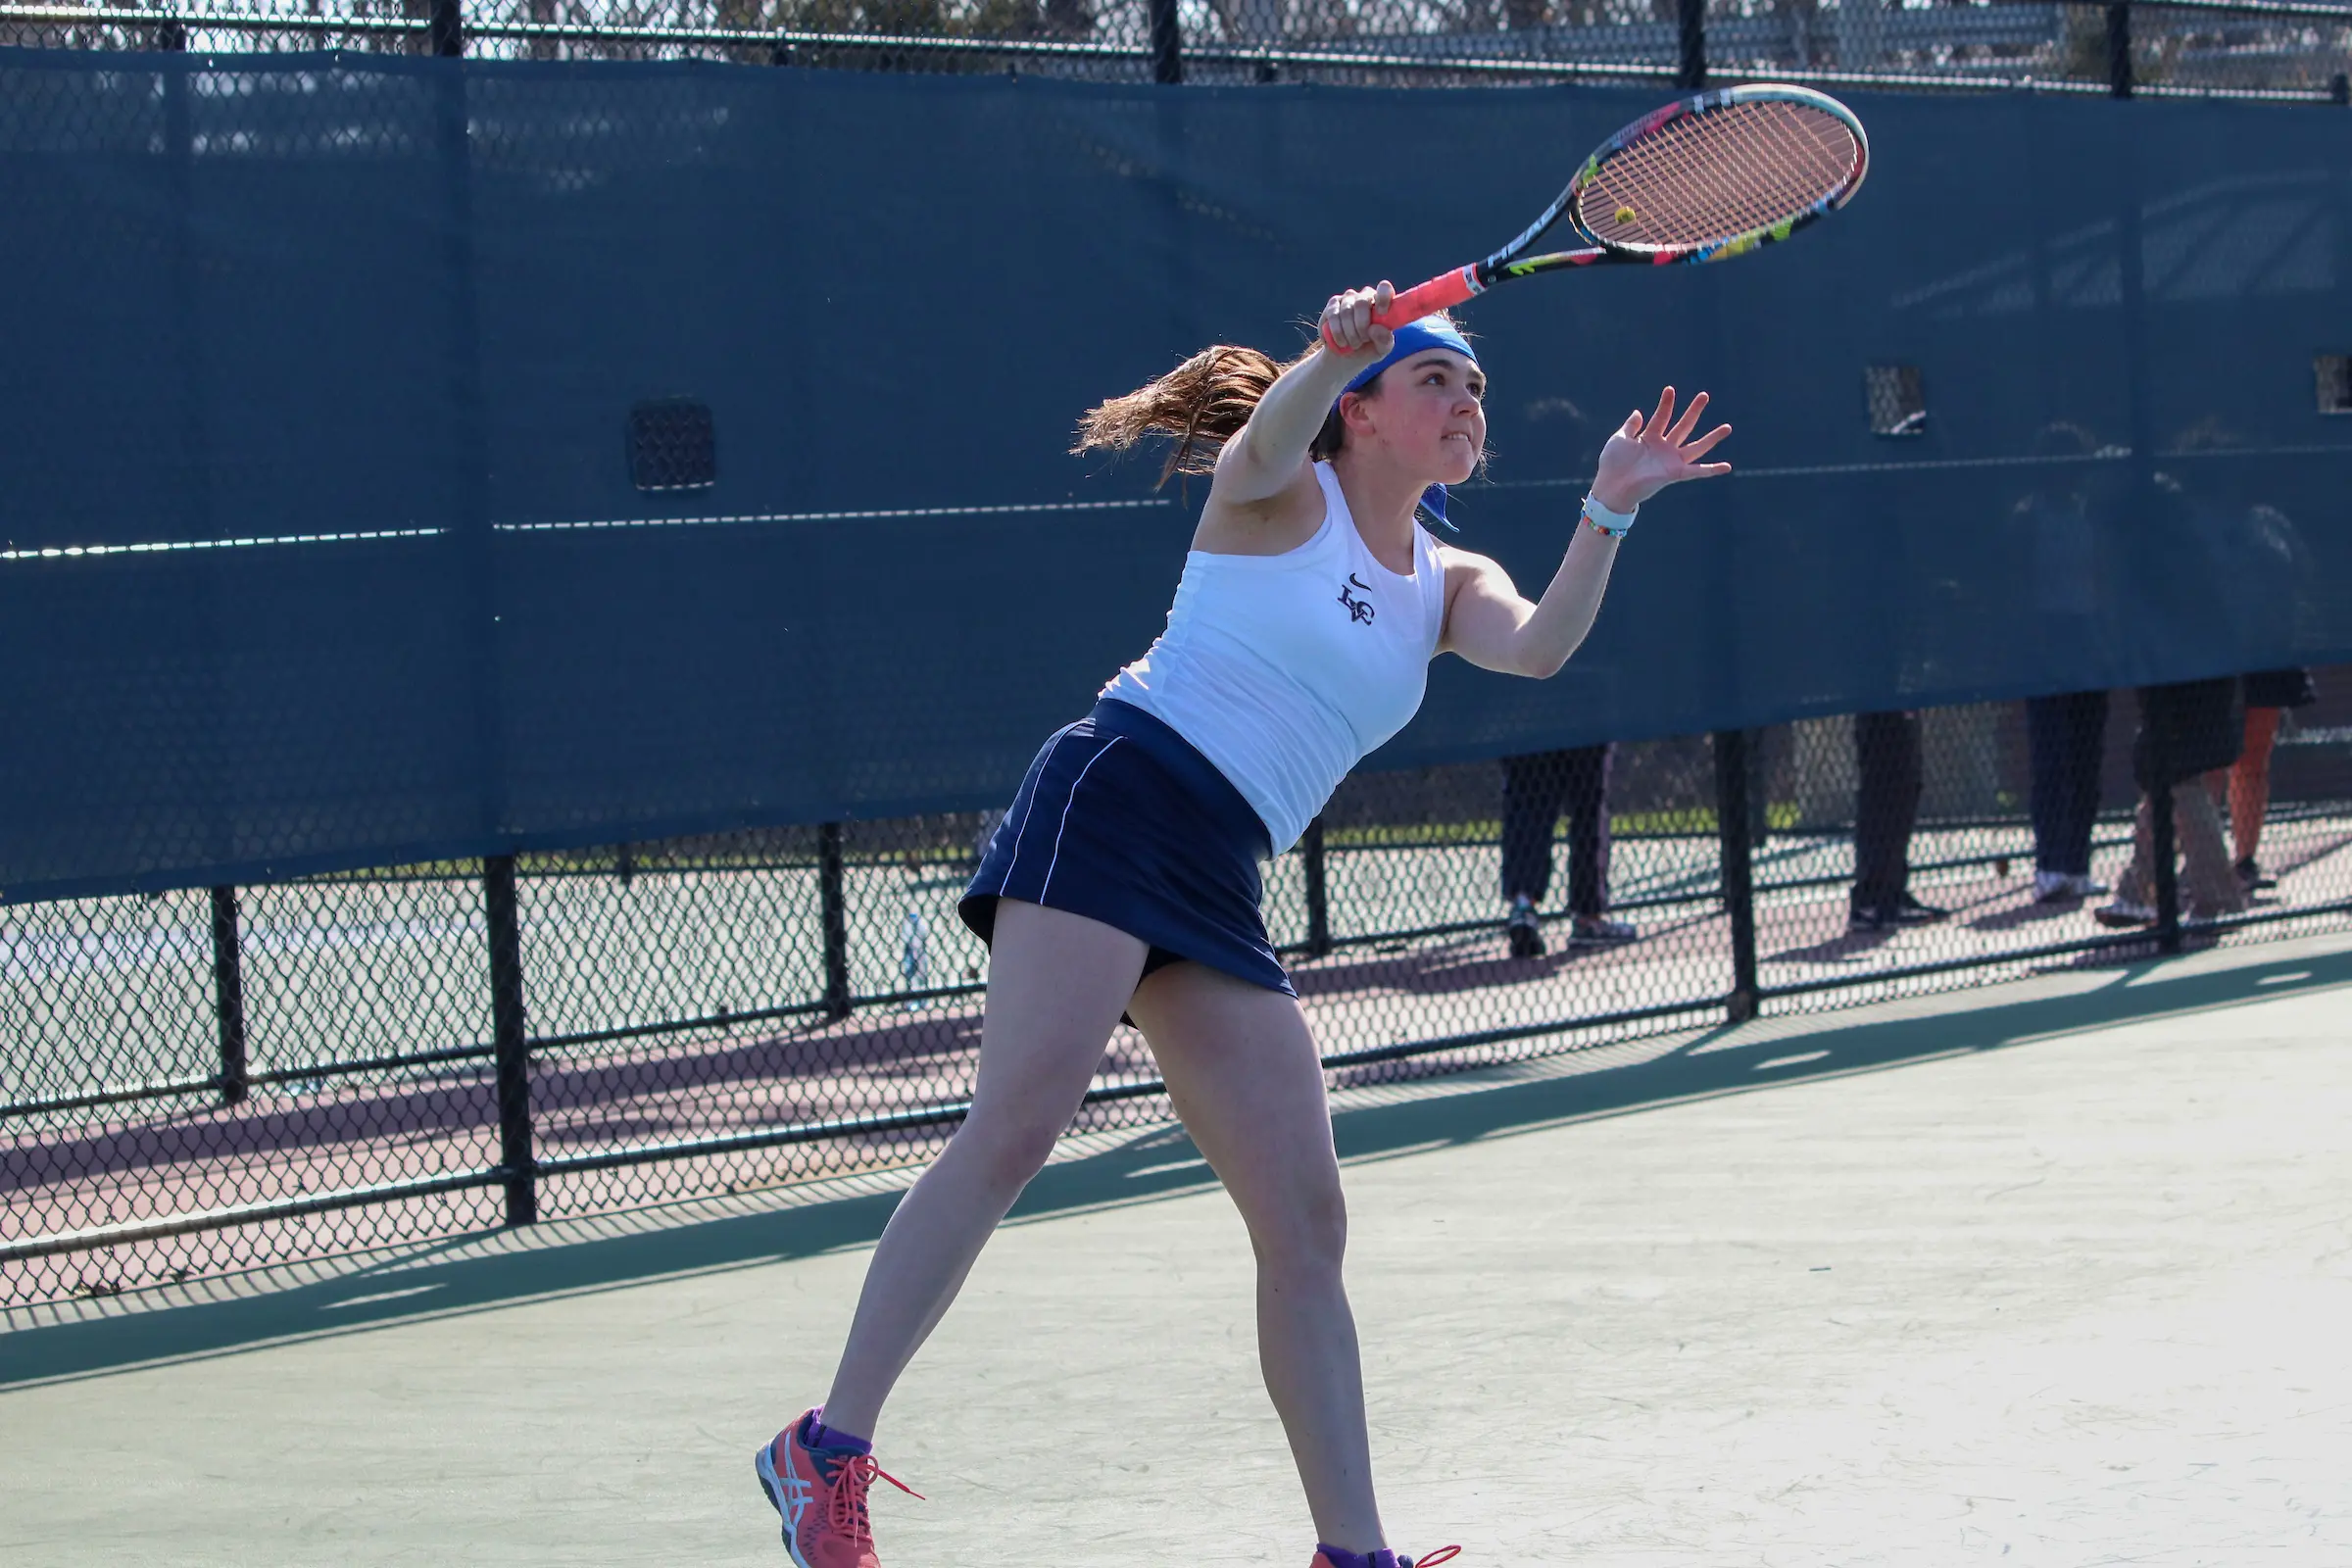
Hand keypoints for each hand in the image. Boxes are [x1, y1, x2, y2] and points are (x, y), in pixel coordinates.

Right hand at [1320, 282, 1394, 360]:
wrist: (1345, 357)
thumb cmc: (1369, 349)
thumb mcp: (1381, 350)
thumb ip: (1384, 341)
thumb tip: (1375, 328)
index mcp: (1382, 303)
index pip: (1384, 289)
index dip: (1383, 298)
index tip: (1381, 312)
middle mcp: (1365, 296)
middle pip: (1361, 303)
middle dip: (1361, 326)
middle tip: (1362, 341)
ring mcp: (1348, 298)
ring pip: (1346, 311)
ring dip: (1349, 333)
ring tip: (1353, 345)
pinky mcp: (1333, 304)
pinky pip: (1333, 316)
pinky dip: (1337, 333)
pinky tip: (1341, 342)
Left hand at [1590, 387, 1731, 512]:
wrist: (1611, 487)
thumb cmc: (1612, 465)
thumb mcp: (1619, 439)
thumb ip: (1630, 426)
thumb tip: (1638, 412)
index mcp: (1650, 438)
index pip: (1661, 416)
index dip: (1666, 403)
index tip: (1669, 389)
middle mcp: (1663, 448)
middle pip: (1683, 426)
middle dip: (1694, 411)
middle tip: (1704, 395)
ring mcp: (1670, 461)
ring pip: (1696, 447)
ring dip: (1712, 438)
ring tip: (1728, 427)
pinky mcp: (1674, 474)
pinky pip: (1697, 472)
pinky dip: (1712, 470)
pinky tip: (1727, 466)